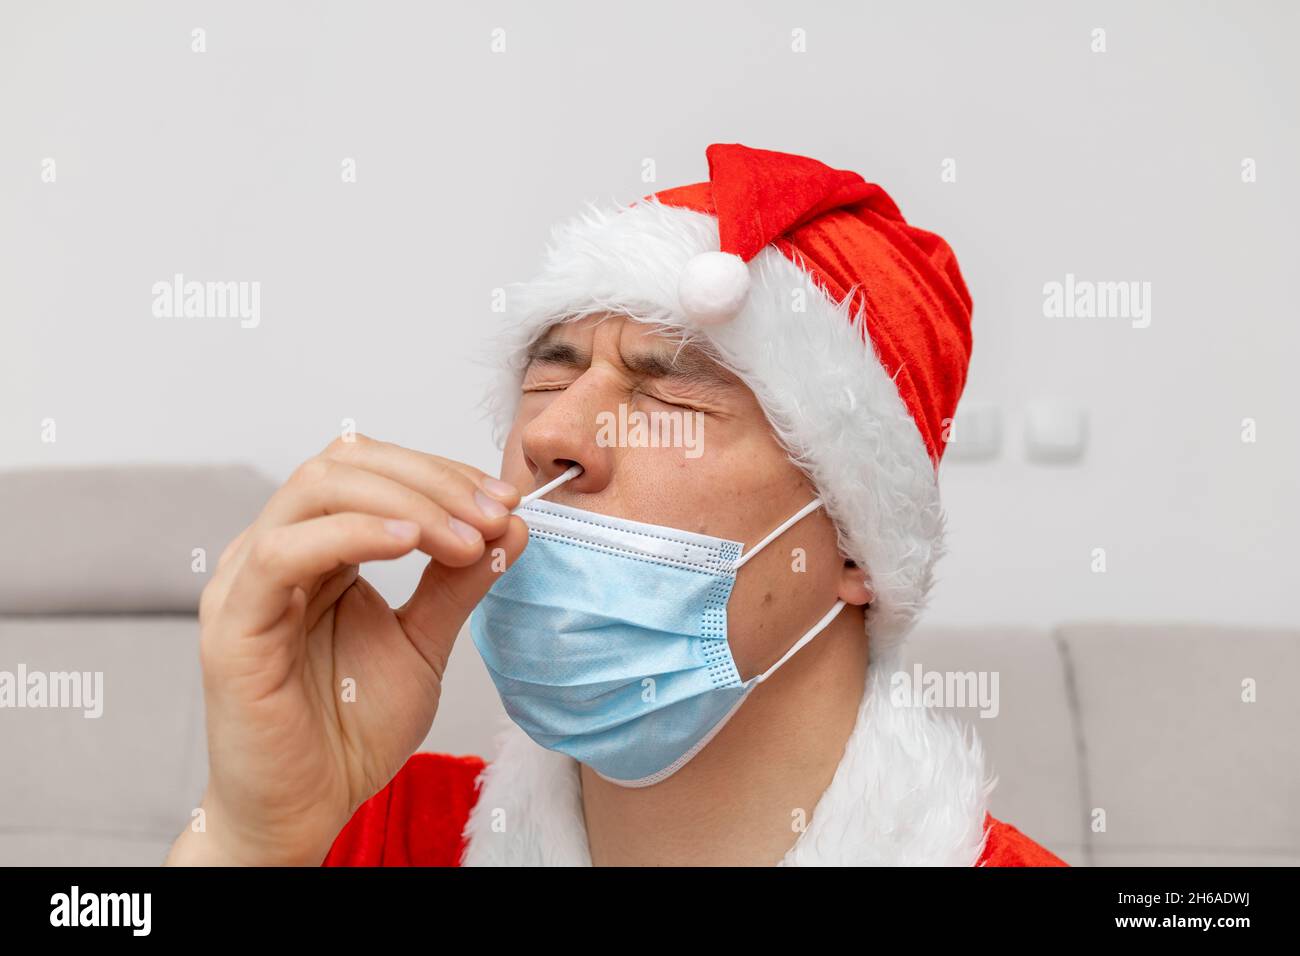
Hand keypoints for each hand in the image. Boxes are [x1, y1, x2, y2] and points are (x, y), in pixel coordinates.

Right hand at [165, 435, 525, 865]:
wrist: (308, 808)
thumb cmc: (352, 729)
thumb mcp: (425, 641)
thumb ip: (459, 582)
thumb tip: (512, 522)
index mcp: (317, 547)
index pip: (371, 468)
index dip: (441, 473)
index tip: (506, 501)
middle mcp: (276, 550)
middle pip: (344, 463)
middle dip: (431, 480)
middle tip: (492, 514)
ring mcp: (248, 581)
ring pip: (315, 489)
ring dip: (405, 502)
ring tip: (465, 538)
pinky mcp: (233, 624)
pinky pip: (283, 553)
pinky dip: (352, 534)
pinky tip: (408, 544)